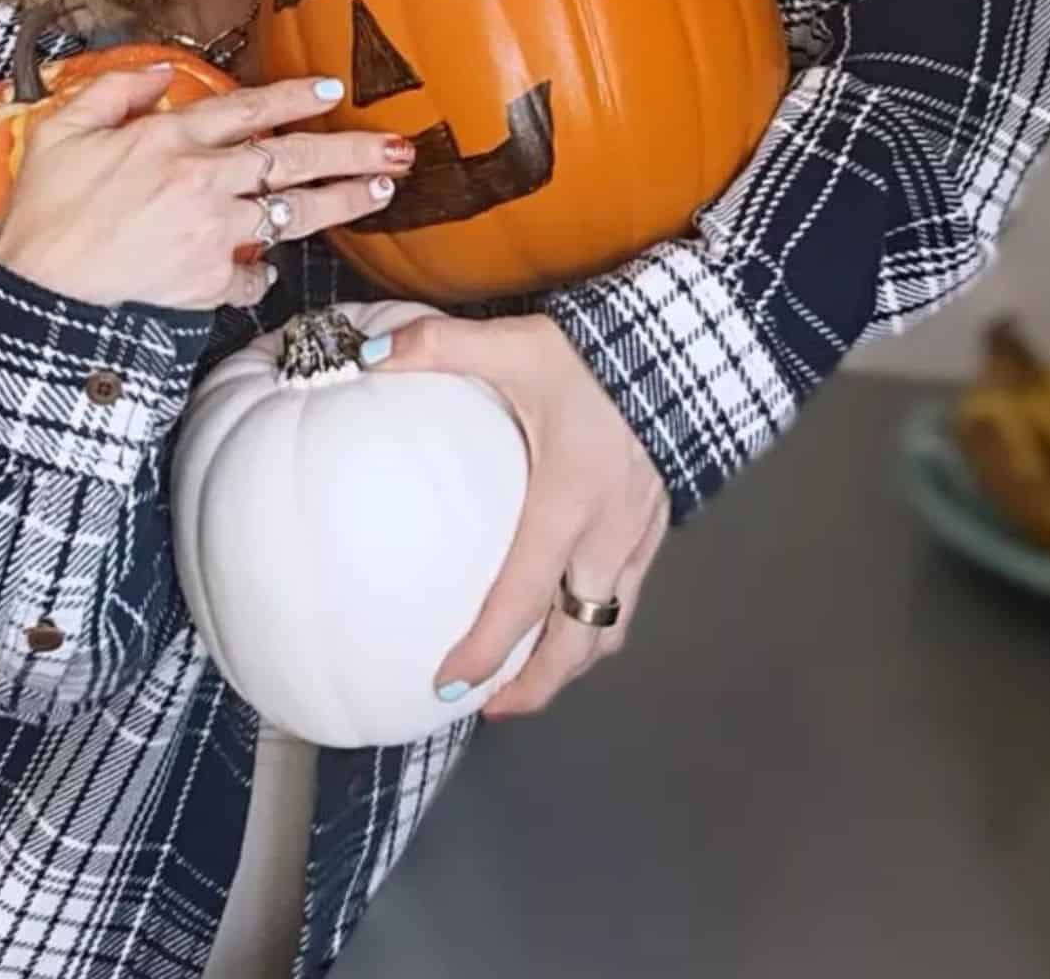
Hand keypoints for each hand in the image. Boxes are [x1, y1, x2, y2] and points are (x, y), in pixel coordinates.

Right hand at [0, 69, 414, 311]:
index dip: (293, 97)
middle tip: (397, 148)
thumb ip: (114, 92)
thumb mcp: (62, 131)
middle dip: (350, 152)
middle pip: (291, 160)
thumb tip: (160, 70)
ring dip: (342, 202)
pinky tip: (274, 264)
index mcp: (167, 139)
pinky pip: (251, 273)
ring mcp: (210, 233)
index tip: (333, 91)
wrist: (40, 292)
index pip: (246, 110)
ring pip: (292, 212)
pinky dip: (261, 270)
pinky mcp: (207, 281)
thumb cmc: (45, 211)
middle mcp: (200, 181)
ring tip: (382, 192)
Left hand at [362, 310, 668, 716]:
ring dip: (571, 662)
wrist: (683, 342)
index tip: (447, 685)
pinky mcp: (658, 523)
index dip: (485, 653)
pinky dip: (598, 623)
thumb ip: (436, 347)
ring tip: (531, 677)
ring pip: (611, 628)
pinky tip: (573, 612)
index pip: (521, 601)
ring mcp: (640, 535)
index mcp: (567, 505)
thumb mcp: (512, 344)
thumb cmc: (594, 352)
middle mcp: (608, 536)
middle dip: (535, 686)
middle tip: (488, 708)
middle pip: (576, 642)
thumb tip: (366, 352)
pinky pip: (630, 596)